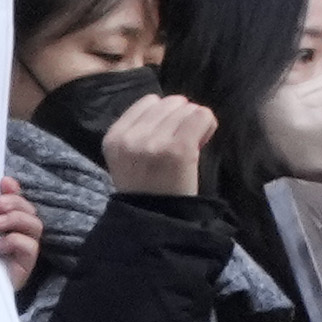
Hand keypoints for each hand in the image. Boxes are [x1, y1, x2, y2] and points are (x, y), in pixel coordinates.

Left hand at [0, 178, 48, 292]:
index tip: (2, 182)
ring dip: (15, 219)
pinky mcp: (26, 265)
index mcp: (2, 220)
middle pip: (28, 208)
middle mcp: (17, 232)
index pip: (16, 198)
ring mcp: (23, 249)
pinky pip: (31, 247)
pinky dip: (14, 242)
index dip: (13, 188)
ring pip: (34, 225)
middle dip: (14, 202)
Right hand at [102, 87, 220, 196]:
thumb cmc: (147, 188)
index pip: (149, 101)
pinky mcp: (179, 148)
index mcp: (114, 137)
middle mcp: (131, 137)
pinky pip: (201, 116)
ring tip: (190, 145)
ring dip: (194, 123)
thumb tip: (176, 105)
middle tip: (181, 142)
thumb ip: (141, 128)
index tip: (167, 136)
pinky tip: (202, 141)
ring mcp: (154, 142)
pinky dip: (207, 125)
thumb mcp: (129, 155)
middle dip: (180, 118)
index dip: (163, 115)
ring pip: (188, 108)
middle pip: (170, 102)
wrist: (157, 219)